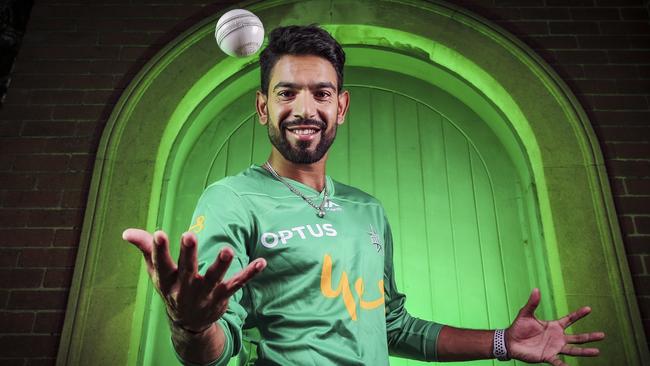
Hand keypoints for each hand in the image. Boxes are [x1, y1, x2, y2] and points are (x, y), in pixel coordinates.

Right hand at [122, 228, 265, 332]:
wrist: (188, 323)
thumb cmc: (172, 288)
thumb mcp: (156, 272)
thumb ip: (145, 248)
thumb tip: (125, 232)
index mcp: (167, 279)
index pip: (161, 262)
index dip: (159, 248)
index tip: (159, 233)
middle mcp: (185, 287)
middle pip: (186, 269)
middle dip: (188, 253)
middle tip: (189, 235)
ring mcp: (205, 293)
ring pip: (213, 278)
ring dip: (221, 265)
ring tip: (228, 250)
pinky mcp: (222, 296)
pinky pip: (237, 284)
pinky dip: (249, 273)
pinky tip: (262, 262)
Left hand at [506, 288, 604, 365]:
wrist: (510, 341)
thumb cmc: (518, 327)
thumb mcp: (525, 313)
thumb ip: (532, 303)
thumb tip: (536, 289)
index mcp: (554, 326)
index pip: (569, 319)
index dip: (579, 314)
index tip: (589, 309)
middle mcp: (557, 337)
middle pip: (577, 337)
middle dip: (590, 336)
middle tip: (603, 335)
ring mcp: (554, 347)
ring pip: (573, 350)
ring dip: (585, 351)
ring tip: (597, 352)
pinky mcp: (547, 356)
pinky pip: (558, 362)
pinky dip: (564, 365)